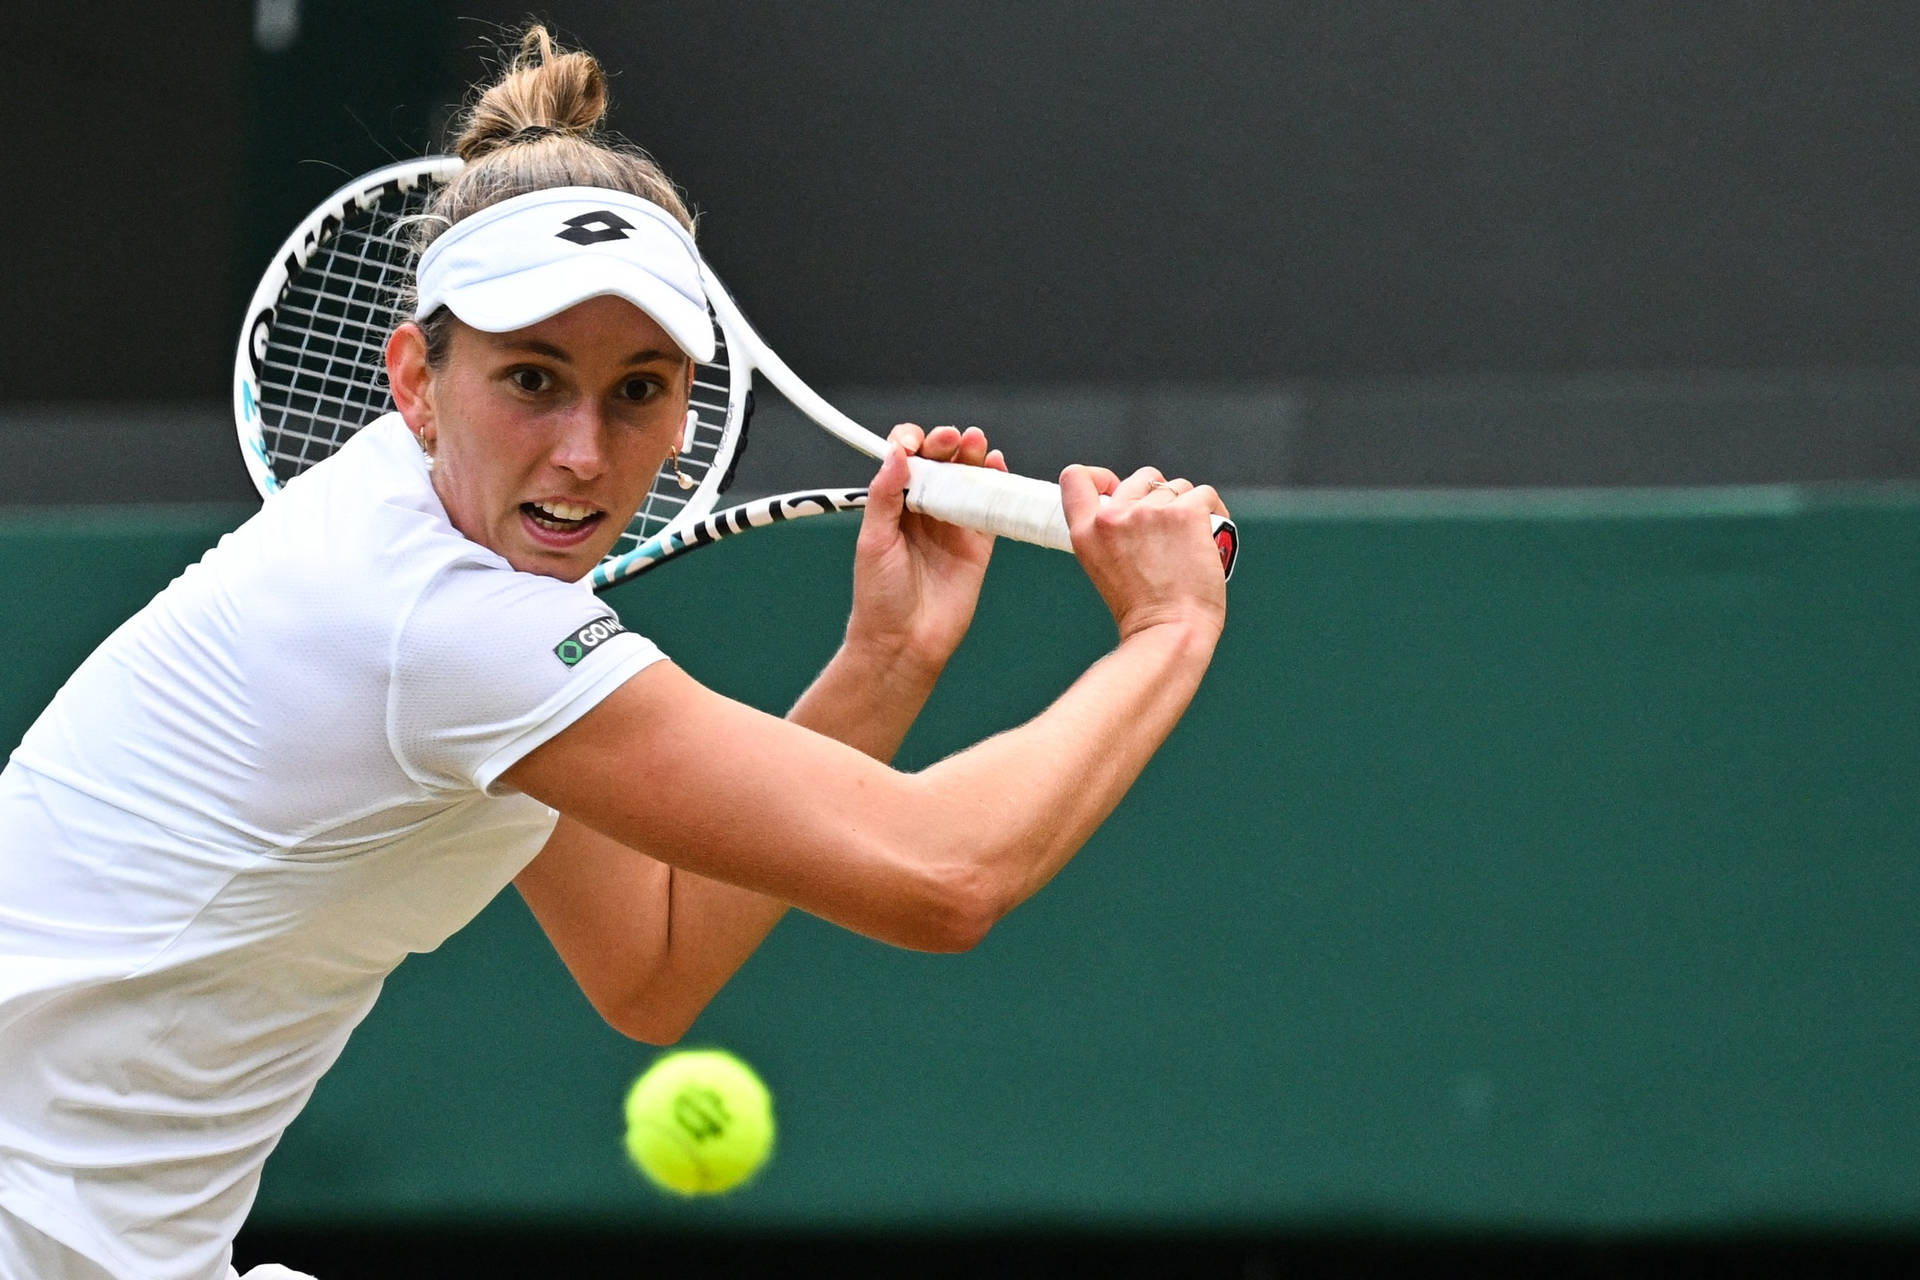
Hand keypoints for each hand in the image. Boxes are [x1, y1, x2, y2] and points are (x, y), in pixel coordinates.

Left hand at [845, 423, 1007, 674]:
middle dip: (944, 444)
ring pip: (966, 479)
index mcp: (894, 505)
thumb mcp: (873, 541)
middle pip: (939, 463)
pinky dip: (996, 484)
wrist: (905, 641)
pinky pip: (990, 507)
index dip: (910, 444)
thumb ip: (885, 496)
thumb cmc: (880, 596)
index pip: (904, 460)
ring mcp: (953, 525)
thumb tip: (896, 454)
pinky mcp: (978, 544)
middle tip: (950, 439)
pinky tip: (997, 466)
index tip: (913, 444)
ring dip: (972, 456)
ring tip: (975, 443)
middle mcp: (924, 510)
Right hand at [1059, 464, 1229, 642]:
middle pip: (1141, 478)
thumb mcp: (1104, 567)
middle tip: (1168, 532)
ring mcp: (1150, 512)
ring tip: (1191, 541)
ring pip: (1177, 487)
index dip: (1100, 477)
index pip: (1076, 478)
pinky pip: (1205, 495)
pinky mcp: (1186, 513)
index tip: (1115, 490)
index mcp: (1086, 532)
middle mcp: (1113, 517)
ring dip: (1187, 507)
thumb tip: (1138, 505)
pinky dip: (1214, 512)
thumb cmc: (1144, 610)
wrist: (1170, 632)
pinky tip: (1212, 536)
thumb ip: (1111, 533)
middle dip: (1158, 497)